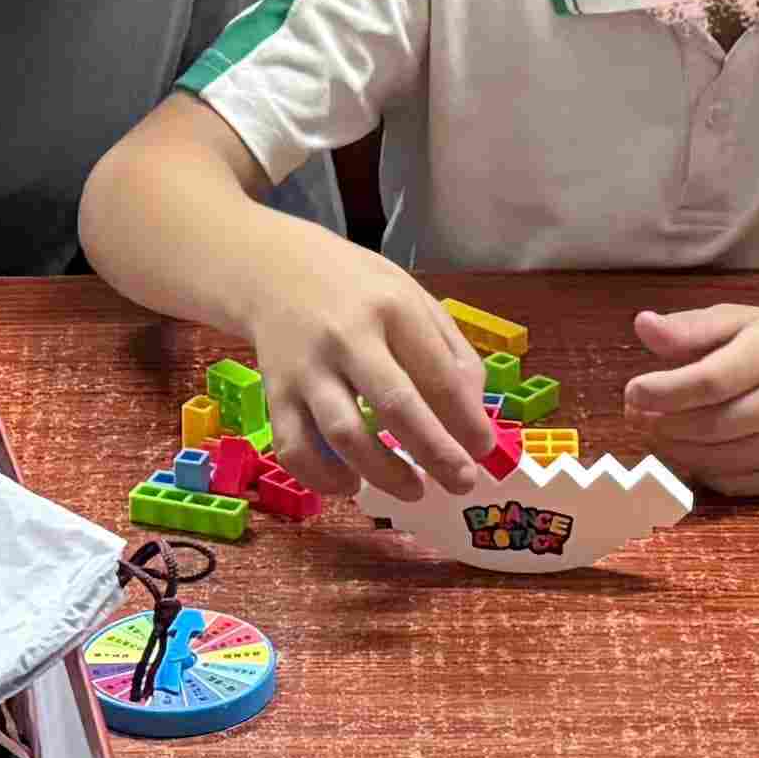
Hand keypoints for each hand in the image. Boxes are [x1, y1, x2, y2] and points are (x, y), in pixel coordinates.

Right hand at [227, 237, 496, 503]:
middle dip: (436, 453)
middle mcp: (347, 336)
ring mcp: (306, 367)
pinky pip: (294, 448)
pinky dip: (323, 478)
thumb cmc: (357, 289)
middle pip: (396, 405)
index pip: (439, 374)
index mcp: (392, 308)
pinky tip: (351, 483)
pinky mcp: (274, 393)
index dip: (467, 421)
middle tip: (462, 482)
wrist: (274, 268)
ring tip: (413, 489)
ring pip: (344, 434)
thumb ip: (451, 352)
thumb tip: (473, 415)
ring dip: (384, 473)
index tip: (484, 449)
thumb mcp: (414, 298)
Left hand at [620, 301, 758, 496]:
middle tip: (636, 413)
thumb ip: (689, 327)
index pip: (712, 380)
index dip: (664, 391)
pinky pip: (731, 483)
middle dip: (662, 423)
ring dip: (674, 449)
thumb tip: (643, 326)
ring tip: (657, 428)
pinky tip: (690, 448)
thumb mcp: (737, 319)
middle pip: (711, 425)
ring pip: (717, 460)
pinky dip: (700, 469)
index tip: (633, 391)